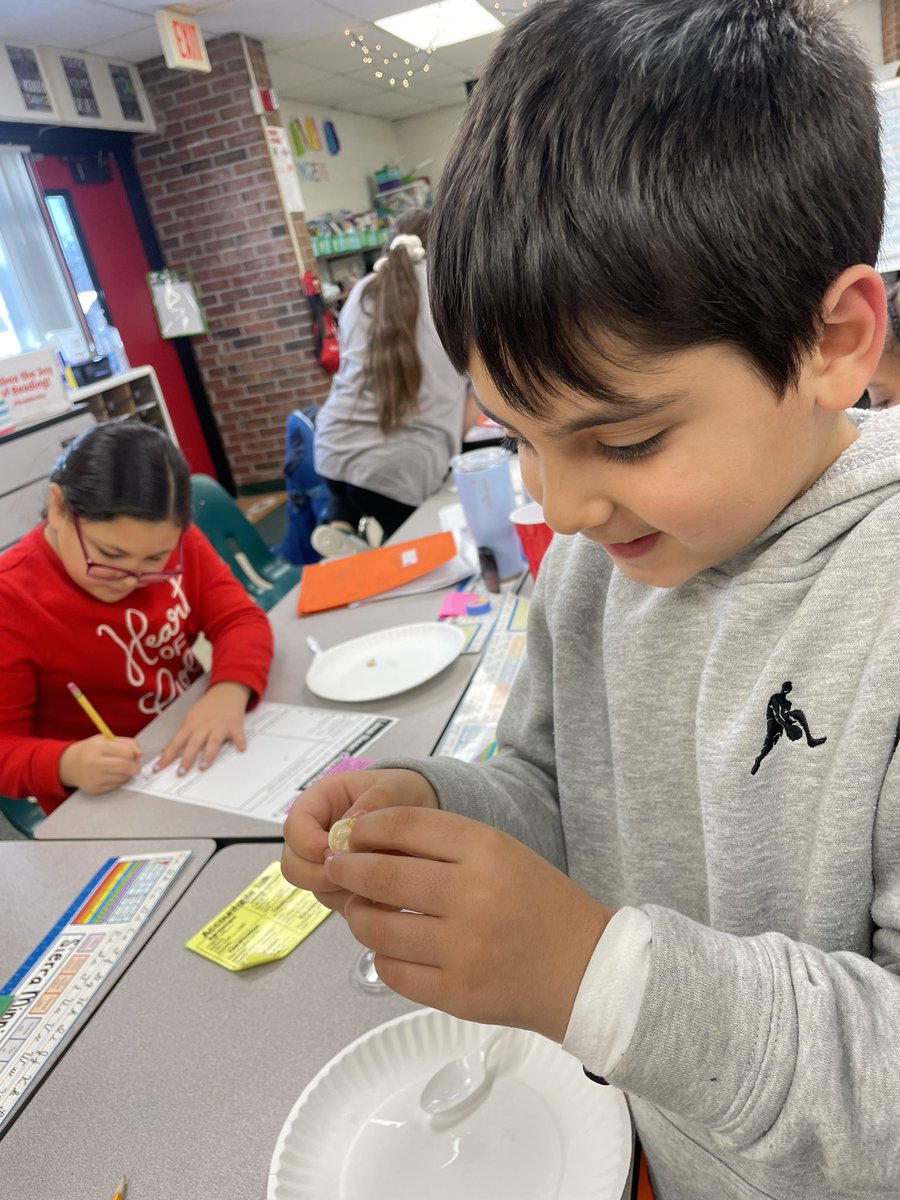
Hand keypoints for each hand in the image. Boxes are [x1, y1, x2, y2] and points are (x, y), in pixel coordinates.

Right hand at [58, 735, 141, 793]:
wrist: (70, 764)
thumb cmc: (92, 750)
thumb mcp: (107, 740)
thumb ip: (126, 743)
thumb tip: (139, 754)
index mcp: (98, 746)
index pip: (126, 752)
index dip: (135, 755)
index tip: (135, 756)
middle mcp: (94, 762)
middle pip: (125, 767)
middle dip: (135, 768)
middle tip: (135, 767)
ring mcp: (93, 777)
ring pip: (122, 778)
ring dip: (127, 775)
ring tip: (120, 770)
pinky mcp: (94, 789)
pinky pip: (115, 786)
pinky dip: (118, 781)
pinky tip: (111, 776)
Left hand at [155, 681, 251, 774]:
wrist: (227, 690)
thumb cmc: (208, 706)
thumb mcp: (192, 716)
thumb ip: (184, 733)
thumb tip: (169, 750)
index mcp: (191, 723)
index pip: (176, 742)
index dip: (167, 756)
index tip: (159, 767)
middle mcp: (204, 725)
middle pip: (193, 743)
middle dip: (186, 759)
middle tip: (181, 772)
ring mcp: (220, 726)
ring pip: (213, 741)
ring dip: (208, 754)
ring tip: (203, 766)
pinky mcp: (234, 725)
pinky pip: (237, 735)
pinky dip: (240, 742)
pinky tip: (241, 749)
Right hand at [281, 768, 437, 911]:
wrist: (423, 809)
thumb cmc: (402, 791)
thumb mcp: (393, 787)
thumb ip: (374, 802)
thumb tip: (349, 828)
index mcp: (320, 804)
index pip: (293, 827)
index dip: (306, 843)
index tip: (332, 851)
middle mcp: (317, 837)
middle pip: (293, 866)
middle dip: (318, 874)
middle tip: (353, 872)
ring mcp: (329, 865)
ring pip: (315, 889)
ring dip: (342, 889)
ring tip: (379, 876)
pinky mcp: (345, 886)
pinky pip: (340, 903)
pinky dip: (358, 901)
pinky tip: (385, 891)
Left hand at [323, 807, 613, 1042]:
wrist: (585, 971)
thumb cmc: (539, 904)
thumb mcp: (501, 852)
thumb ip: (442, 843)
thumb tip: (367, 840)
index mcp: (487, 850)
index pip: (405, 825)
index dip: (366, 827)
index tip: (350, 833)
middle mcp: (472, 896)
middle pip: (381, 874)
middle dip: (346, 869)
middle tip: (337, 868)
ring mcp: (461, 949)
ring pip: (377, 927)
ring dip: (358, 914)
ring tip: (362, 909)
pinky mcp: (454, 994)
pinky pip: (392, 971)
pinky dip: (381, 955)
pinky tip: (391, 945)